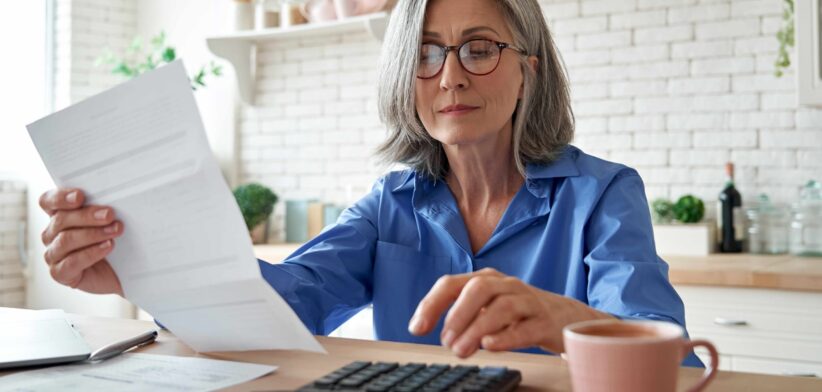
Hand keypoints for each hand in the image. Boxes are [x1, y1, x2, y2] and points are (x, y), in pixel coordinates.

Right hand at [39, 188, 124, 295]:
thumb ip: (102, 210)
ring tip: (115, 231)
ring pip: (66, 240)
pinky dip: (91, 253)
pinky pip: (71, 262)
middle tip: (109, 214)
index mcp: (59, 215)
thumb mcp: (108, 222)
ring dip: (93, 234)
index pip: (48, 201)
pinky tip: (107, 246)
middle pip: (61, 220)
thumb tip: (111, 201)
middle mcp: (52, 234)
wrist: (119, 272)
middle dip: (87, 216)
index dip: (60, 197)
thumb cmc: (112, 242)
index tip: (80, 196)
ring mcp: (53, 254)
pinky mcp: (60, 273)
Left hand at [408, 268, 612, 357]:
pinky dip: (506, 336)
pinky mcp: (545, 322)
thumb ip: (462, 315)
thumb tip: (434, 331)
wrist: (565, 317)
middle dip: (457, 314)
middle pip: (479, 288)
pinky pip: (526, 327)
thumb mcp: (487, 307)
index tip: (416, 328)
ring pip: (502, 307)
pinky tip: (490, 345)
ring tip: (462, 350)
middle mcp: (506, 285)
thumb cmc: (518, 313)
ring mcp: (528, 301)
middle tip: (445, 341)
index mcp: (486, 280)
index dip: (431, 304)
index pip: (452, 283)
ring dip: (477, 329)